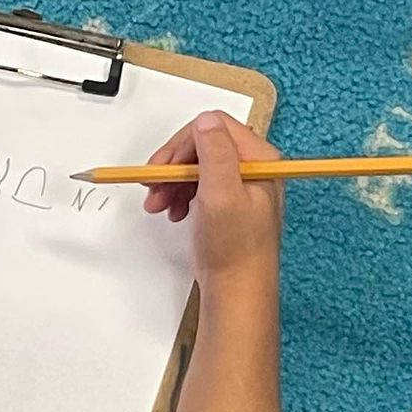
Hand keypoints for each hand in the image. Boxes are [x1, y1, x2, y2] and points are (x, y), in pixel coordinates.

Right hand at [144, 111, 282, 282]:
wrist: (237, 290)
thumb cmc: (235, 250)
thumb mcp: (222, 195)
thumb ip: (215, 153)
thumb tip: (206, 121)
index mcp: (258, 160)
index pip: (214, 129)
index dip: (182, 144)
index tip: (162, 167)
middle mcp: (251, 169)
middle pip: (202, 147)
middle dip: (173, 166)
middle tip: (152, 185)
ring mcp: (240, 186)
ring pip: (196, 167)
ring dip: (171, 182)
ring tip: (157, 204)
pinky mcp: (227, 203)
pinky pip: (197, 186)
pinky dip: (179, 195)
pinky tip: (172, 211)